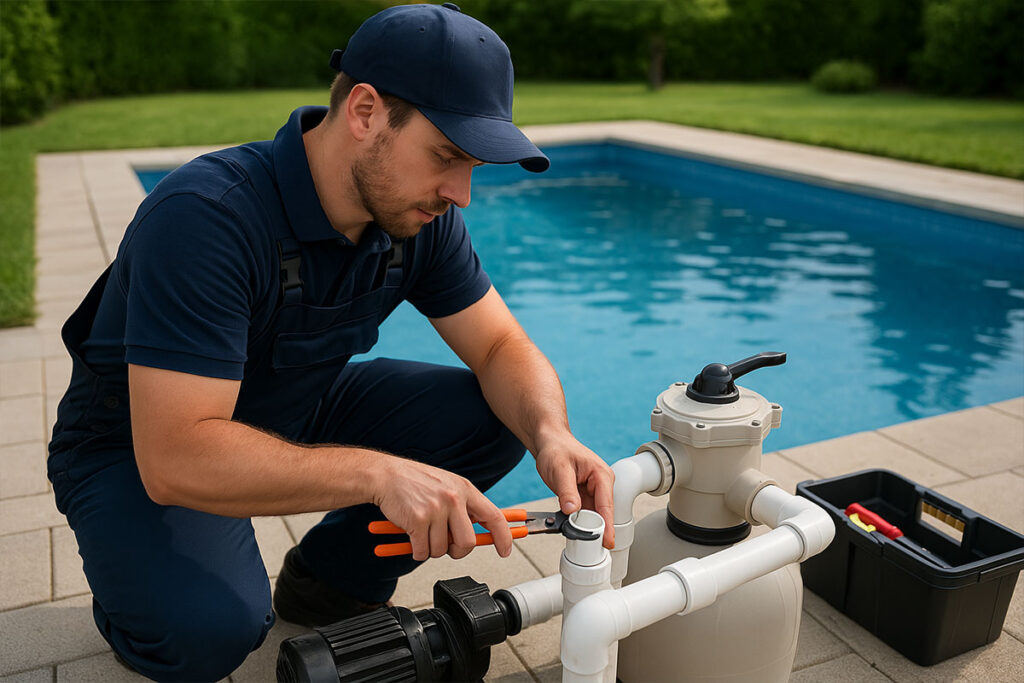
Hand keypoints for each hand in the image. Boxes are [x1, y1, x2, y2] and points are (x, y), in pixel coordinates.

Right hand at [372, 456, 512, 561]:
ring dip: (431, 548)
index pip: (494, 516)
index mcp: (464, 489)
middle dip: (457, 551)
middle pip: (468, 543)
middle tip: (447, 546)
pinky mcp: (417, 521)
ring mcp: (436, 510)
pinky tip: (411, 537)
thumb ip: (463, 506)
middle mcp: (453, 499)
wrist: (385, 476)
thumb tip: (477, 531)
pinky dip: (416, 551)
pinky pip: (422, 552)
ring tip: (423, 532)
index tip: (506, 550)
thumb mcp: (447, 486)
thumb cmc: (414, 482)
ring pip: (442, 550)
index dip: (504, 537)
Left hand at [534, 434, 614, 548]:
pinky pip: (583, 513)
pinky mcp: (584, 496)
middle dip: (595, 530)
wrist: (549, 442)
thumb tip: (573, 511)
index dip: (607, 526)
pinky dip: (577, 522)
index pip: (607, 505)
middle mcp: (601, 484)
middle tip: (588, 547)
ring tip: (577, 539)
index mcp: (601, 475)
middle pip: (602, 514)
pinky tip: (570, 528)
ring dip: (585, 527)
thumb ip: (566, 491)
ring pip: (592, 516)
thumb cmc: (556, 449)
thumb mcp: (559, 469)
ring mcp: (594, 491)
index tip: (607, 542)